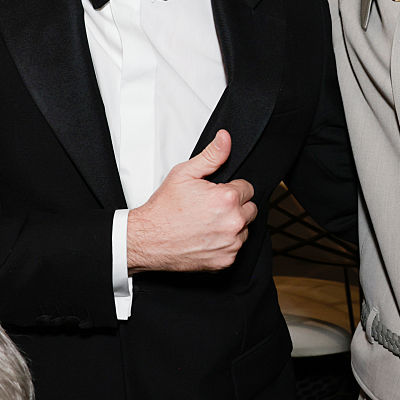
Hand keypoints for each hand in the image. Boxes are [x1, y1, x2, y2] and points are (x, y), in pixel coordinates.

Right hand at [127, 130, 256, 272]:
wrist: (149, 239)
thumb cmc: (164, 208)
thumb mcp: (185, 174)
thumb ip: (211, 155)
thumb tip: (225, 138)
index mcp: (227, 199)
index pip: (248, 188)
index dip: (231, 188)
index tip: (216, 194)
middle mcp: (233, 222)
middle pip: (250, 209)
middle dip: (235, 206)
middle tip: (211, 207)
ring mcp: (231, 244)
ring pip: (245, 229)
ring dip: (233, 225)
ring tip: (208, 222)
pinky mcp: (225, 261)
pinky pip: (236, 248)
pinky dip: (226, 243)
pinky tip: (207, 237)